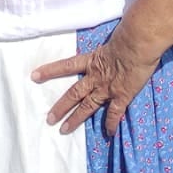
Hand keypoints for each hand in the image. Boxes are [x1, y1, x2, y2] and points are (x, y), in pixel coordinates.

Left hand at [32, 38, 160, 137]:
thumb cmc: (127, 37)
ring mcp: (107, 88)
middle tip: (49, 119)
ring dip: (76, 119)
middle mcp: (95, 77)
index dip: (50, 71)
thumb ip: (107, 45)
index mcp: (91, 61)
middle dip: (61, 107)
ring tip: (64, 130)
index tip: (34, 76)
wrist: (138, 45)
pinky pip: (114, 113)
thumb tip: (110, 39)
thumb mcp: (111, 39)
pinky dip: (111, 124)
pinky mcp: (122, 96)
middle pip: (74, 94)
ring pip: (88, 107)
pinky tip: (108, 134)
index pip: (65, 65)